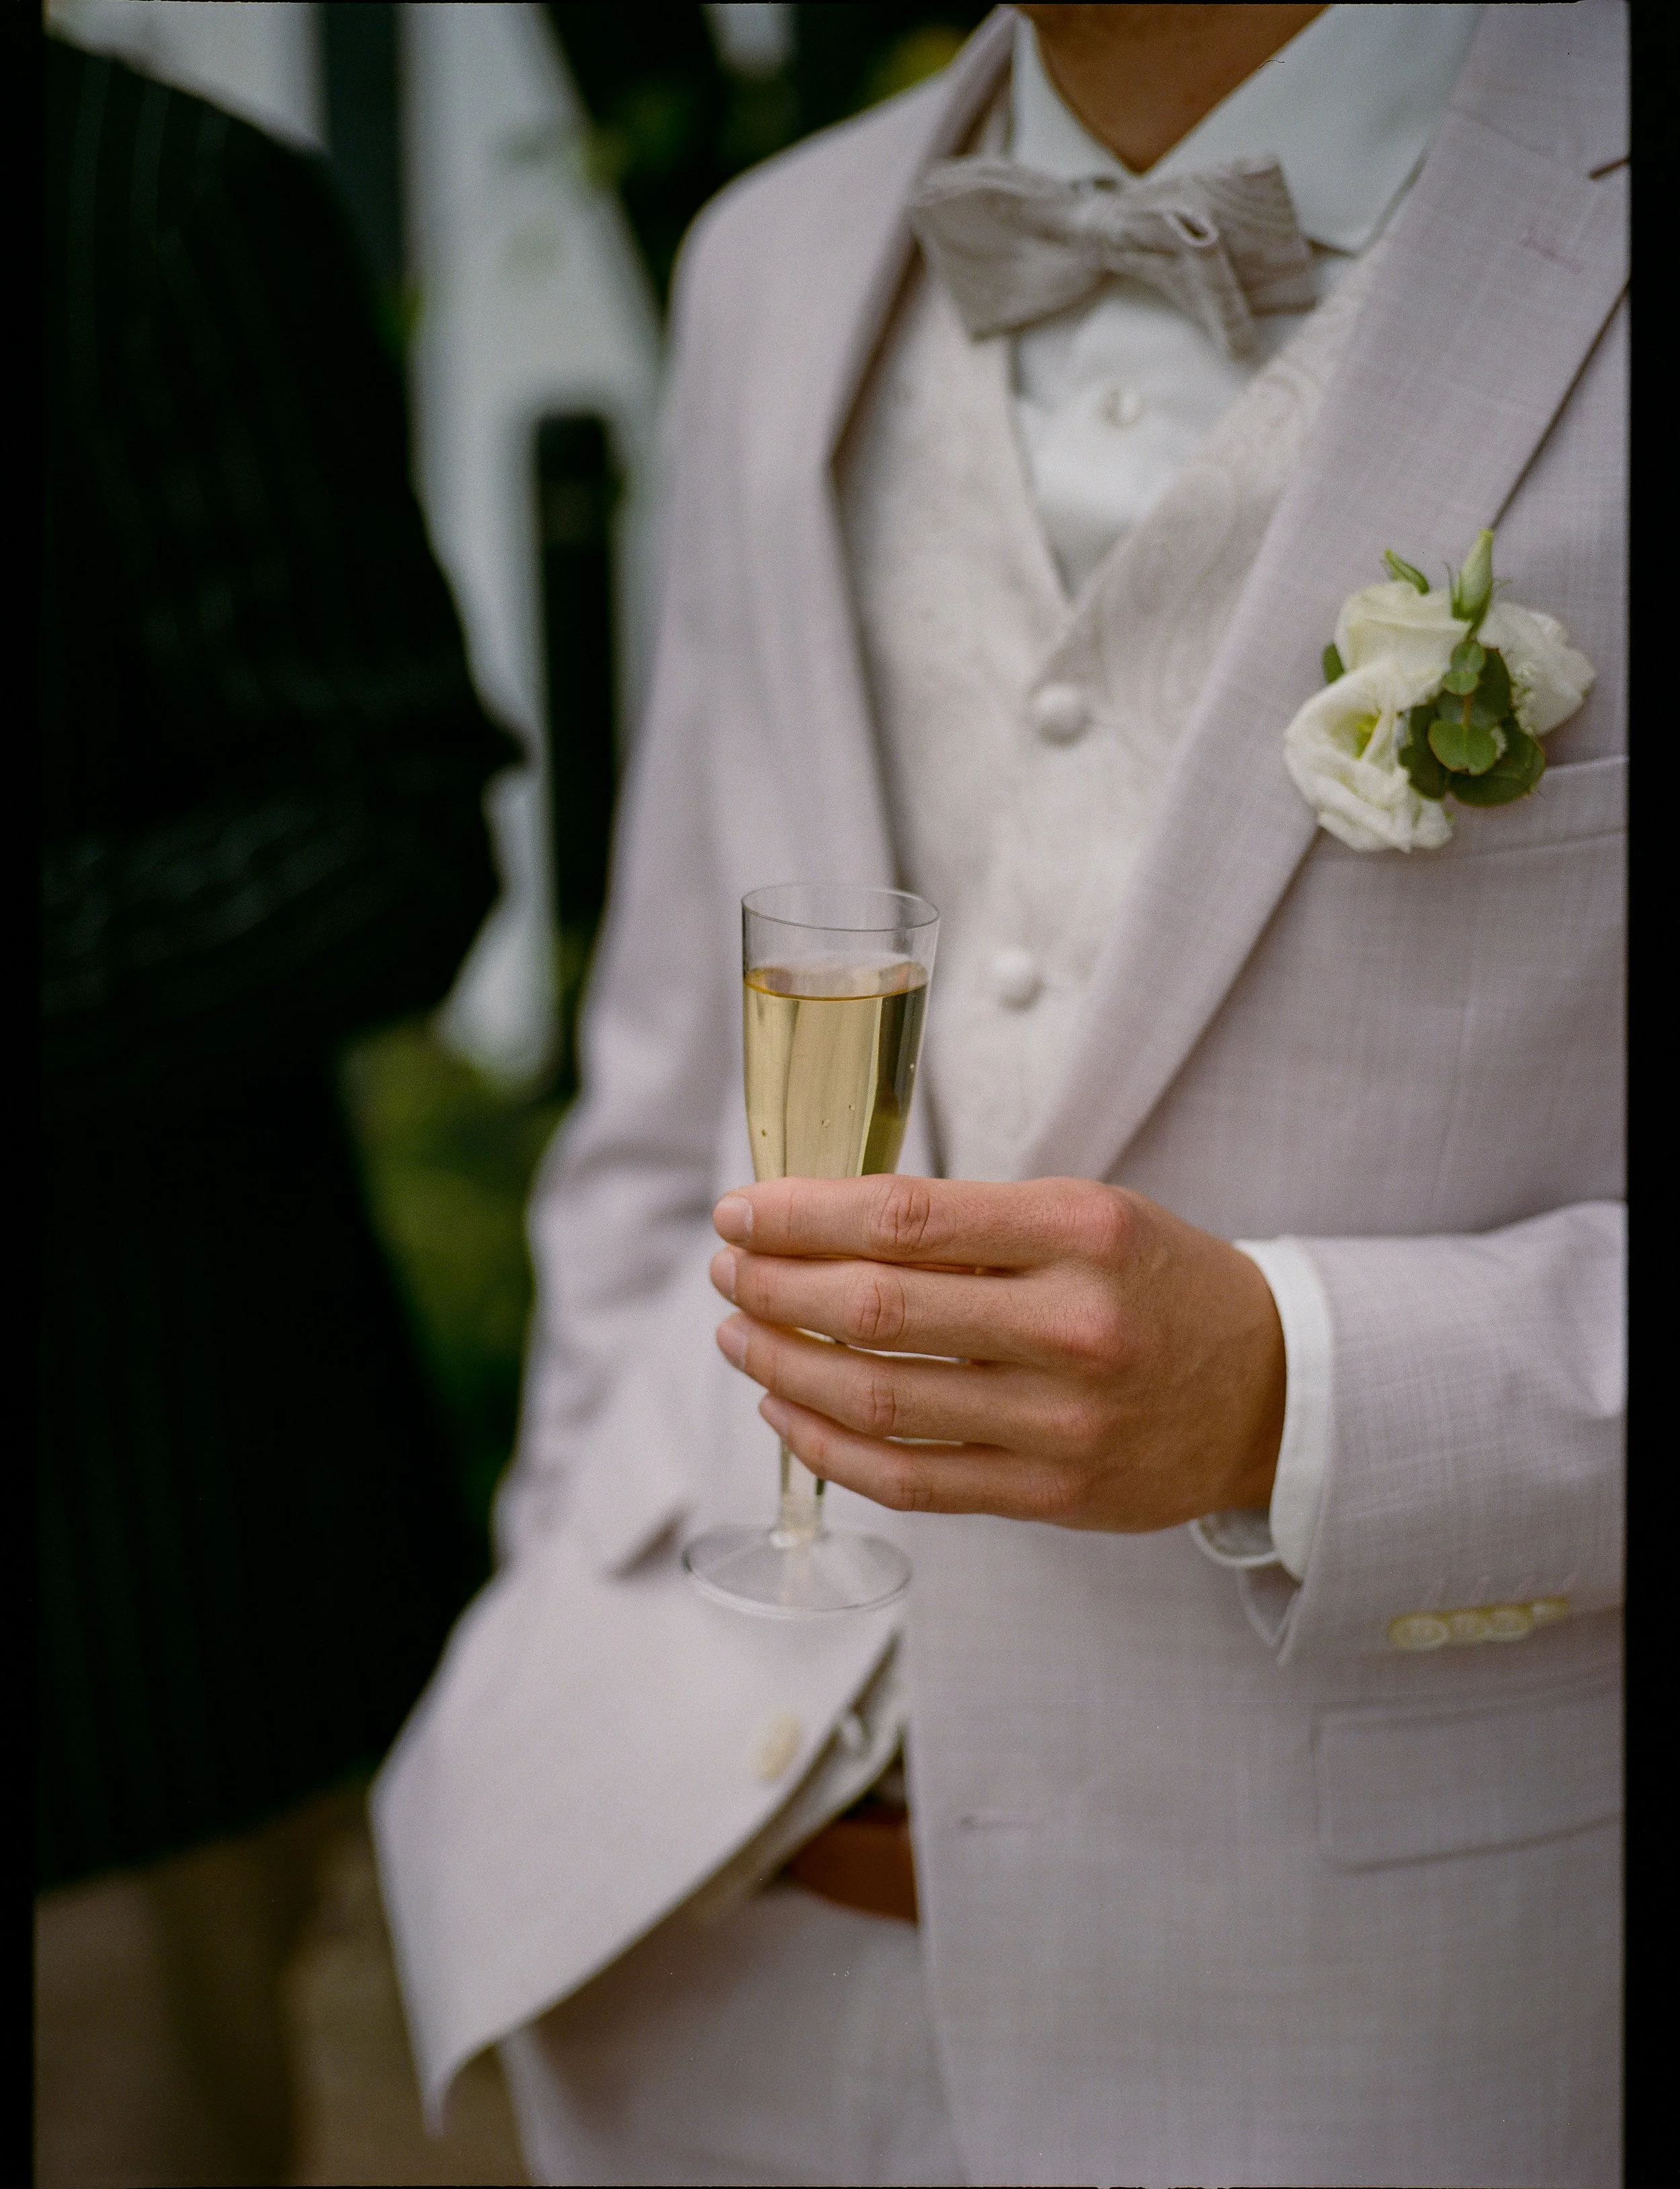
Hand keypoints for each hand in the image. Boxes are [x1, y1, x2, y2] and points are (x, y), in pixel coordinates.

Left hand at [709, 1175, 1284, 1533]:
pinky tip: (784, 1407)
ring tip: (736, 1334)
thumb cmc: (1157, 1284)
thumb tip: (818, 1225)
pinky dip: (828, 1445)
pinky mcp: (1052, 1495)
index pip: (905, 1219)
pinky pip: (909, 1480)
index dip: (801, 1216)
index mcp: (1083, 1232)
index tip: (741, 1212)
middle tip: (727, 1270)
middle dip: (776, 1286)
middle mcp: (1075, 1328)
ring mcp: (1064, 1423)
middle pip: (879, 1309)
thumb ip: (971, 1224)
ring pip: (879, 1400)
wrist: (1271, 1390)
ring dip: (783, 1363)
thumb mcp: (1088, 1216)